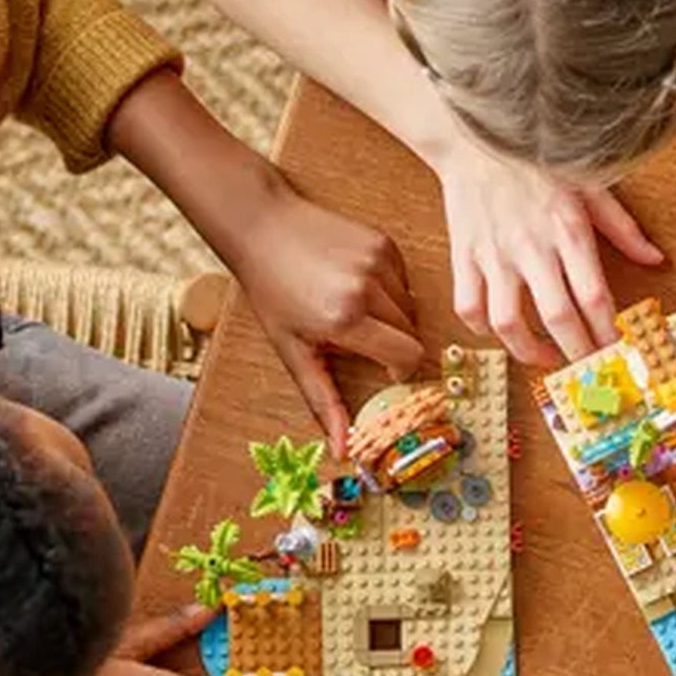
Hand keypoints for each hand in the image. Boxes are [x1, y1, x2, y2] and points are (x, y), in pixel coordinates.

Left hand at [232, 188, 423, 453]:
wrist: (263, 226)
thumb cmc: (272, 291)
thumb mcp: (292, 351)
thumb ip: (323, 401)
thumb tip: (344, 449)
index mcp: (345, 319)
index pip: (407, 355)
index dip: (400, 368)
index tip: (384, 368)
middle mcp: (367, 288)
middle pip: (412, 333)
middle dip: (394, 343)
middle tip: (361, 338)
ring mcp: (378, 261)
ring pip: (411, 306)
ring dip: (393, 316)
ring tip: (356, 308)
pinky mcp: (384, 243)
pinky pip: (405, 279)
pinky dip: (390, 289)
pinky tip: (358, 283)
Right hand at [439, 151, 663, 366]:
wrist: (474, 137)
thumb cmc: (536, 160)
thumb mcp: (590, 185)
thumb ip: (624, 228)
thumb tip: (656, 259)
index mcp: (568, 229)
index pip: (594, 296)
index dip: (607, 332)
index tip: (617, 350)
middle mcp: (531, 246)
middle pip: (557, 317)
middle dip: (577, 352)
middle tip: (588, 366)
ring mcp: (494, 254)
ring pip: (507, 322)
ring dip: (528, 351)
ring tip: (545, 356)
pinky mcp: (463, 256)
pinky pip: (469, 307)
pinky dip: (483, 331)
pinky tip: (502, 332)